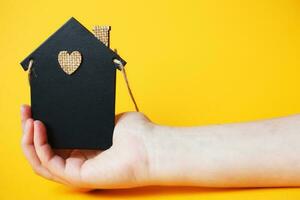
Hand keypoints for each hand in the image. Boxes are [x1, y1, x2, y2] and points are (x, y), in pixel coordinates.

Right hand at [20, 105, 153, 188]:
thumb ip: (93, 117)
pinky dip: (39, 146)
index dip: (41, 127)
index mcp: (86, 149)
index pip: (55, 142)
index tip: (36, 108)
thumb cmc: (138, 134)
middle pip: (44, 150)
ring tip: (28, 119)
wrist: (152, 147)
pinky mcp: (77, 176)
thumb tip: (79, 109)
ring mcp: (77, 171)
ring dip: (28, 139)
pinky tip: (38, 127)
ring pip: (40, 160)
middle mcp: (79, 161)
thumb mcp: (109, 119)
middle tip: (25, 111)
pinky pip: (48, 163)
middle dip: (29, 130)